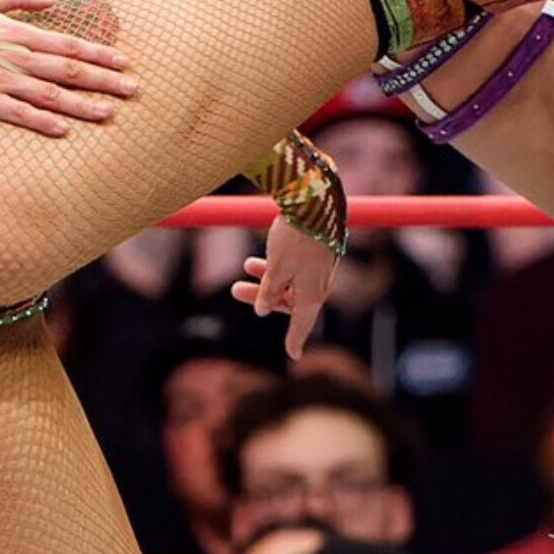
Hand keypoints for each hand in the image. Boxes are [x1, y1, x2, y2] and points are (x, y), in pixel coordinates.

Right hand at [0, 0, 135, 135]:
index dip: (100, 54)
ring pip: (51, 94)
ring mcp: (0, 80)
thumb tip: (52, 2)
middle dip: (104, 80)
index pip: (69, 45)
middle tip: (132, 91)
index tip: (124, 63)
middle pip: (69, 70)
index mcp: (18, 33)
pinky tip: (65, 129)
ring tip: (109, 113)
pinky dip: (43, 121)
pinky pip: (18, 113)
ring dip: (83, 104)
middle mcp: (16, 56)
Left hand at [230, 218, 338, 358]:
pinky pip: (294, 268)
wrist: (316, 199)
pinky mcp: (316, 253)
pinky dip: (276, 266)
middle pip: (289, 301)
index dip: (295, 340)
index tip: (293, 355)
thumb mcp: (276, 268)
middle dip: (261, 297)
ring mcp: (318, 269)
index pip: (301, 324)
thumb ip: (268, 292)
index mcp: (312, 295)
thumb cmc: (297, 237)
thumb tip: (261, 309)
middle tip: (234, 290)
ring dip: (264, 279)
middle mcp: (318, 285)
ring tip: (243, 268)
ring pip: (289, 282)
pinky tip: (256, 258)